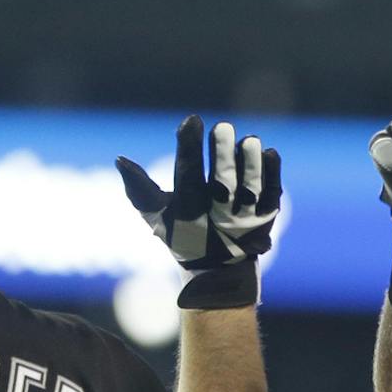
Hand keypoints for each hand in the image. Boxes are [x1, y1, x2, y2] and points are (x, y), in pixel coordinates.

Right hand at [117, 116, 282, 308]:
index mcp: (189, 208)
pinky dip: (272, 175)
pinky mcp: (267, 217)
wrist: (219, 271)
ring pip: (251, 187)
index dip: (189, 146)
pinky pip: (272, 194)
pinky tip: (270, 153)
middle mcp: (219, 213)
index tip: (192, 120)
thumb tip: (119, 160)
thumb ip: (139, 190)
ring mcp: (246, 217)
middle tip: (223, 126)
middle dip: (223, 154)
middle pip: (223, 180)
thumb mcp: (156, 216)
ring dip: (251, 163)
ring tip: (249, 140)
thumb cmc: (183, 233)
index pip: (188, 172)